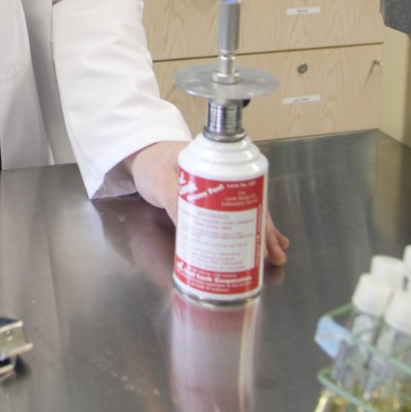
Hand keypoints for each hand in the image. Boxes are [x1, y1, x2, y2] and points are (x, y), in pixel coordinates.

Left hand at [127, 140, 290, 265]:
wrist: (137, 156)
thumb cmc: (150, 162)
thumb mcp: (161, 180)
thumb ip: (175, 201)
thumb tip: (196, 231)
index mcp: (216, 163)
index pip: (247, 191)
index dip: (259, 214)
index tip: (264, 235)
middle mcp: (222, 176)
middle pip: (250, 204)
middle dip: (264, 230)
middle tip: (274, 255)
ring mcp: (216, 189)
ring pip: (243, 212)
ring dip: (258, 233)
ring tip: (271, 255)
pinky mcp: (207, 200)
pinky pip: (229, 216)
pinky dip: (242, 230)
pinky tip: (252, 244)